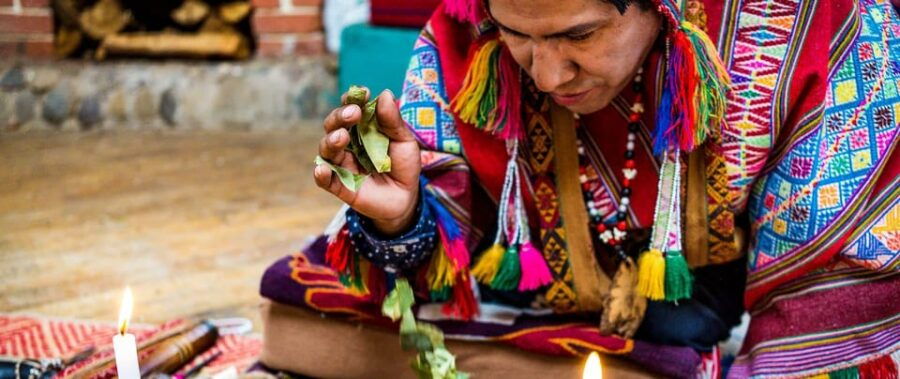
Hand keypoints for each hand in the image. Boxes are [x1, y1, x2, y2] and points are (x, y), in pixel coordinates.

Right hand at [313, 88, 420, 234]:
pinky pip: (326, 180)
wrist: (406, 197)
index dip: (353, 99)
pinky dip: (321, 175)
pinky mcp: (341, 186)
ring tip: (341, 137)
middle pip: (334, 125)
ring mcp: (342, 164)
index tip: (362, 93)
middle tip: (354, 114)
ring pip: (327, 149)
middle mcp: (347, 143)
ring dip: (331, 141)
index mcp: (362, 127)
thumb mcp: (404, 141)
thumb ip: (392, 121)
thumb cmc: (403, 165)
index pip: (351, 108)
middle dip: (340, 116)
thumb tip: (385, 94)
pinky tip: (322, 169)